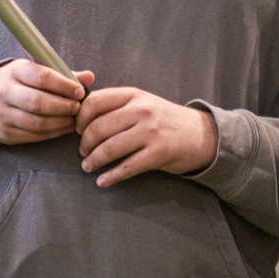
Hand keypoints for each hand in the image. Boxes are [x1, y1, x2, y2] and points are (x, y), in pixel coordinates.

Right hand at [0, 60, 93, 144]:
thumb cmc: (18, 82)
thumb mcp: (33, 70)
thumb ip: (62, 74)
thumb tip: (90, 77)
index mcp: (15, 71)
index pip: (41, 76)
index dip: (63, 85)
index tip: (79, 91)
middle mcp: (5, 92)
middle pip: (38, 102)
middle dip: (63, 106)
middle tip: (78, 107)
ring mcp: (3, 115)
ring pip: (37, 123)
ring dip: (61, 123)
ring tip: (75, 119)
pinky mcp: (6, 133)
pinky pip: (34, 136)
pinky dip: (54, 133)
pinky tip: (65, 128)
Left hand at [75, 87, 218, 186]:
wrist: (201, 134)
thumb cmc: (165, 119)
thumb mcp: (143, 102)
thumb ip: (117, 104)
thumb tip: (82, 113)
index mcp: (133, 95)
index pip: (94, 102)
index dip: (79, 118)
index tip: (77, 130)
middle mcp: (141, 110)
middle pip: (98, 128)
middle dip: (84, 144)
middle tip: (83, 153)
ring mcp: (151, 132)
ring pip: (109, 148)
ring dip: (93, 161)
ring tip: (88, 166)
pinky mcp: (158, 153)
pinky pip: (127, 167)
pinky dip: (111, 177)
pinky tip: (102, 181)